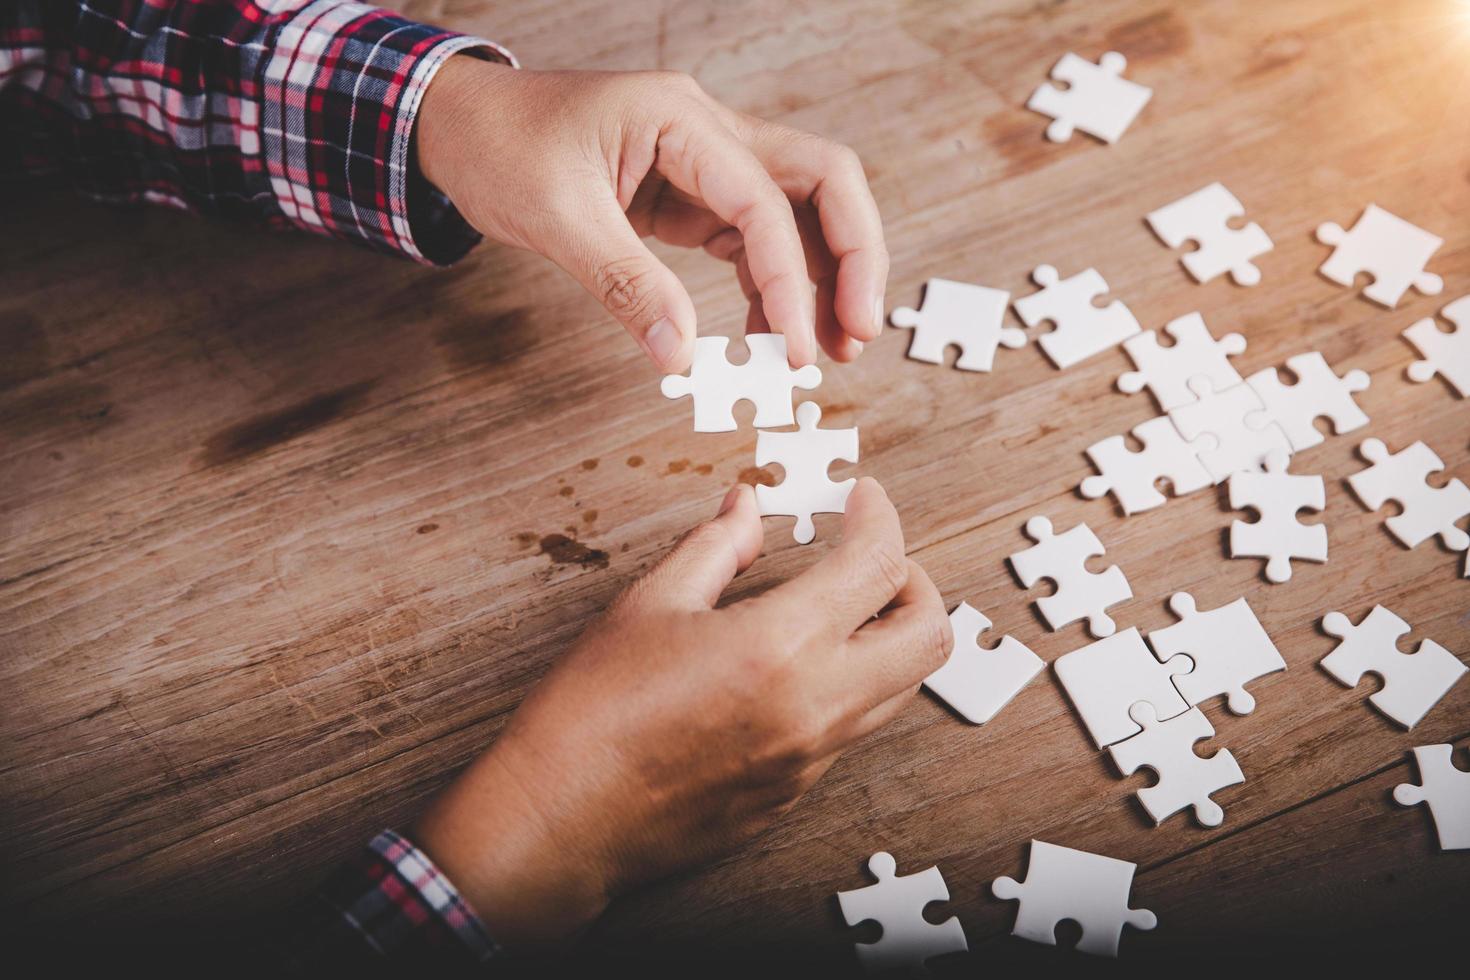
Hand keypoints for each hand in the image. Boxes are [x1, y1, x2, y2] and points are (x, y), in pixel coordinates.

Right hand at [412, 479, 949, 948]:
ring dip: (886, 640)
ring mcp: (810, 759)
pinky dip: (845, 687)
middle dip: (914, 583)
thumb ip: (718, 548)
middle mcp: (816, 706)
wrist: (560, 818)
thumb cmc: (593, 711)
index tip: (863, 500)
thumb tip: (748, 508)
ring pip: (898, 689)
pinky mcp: (793, 794)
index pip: (878, 565)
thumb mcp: (651, 604)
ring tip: (834, 611)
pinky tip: (789, 670)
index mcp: (781, 644)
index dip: (880, 518)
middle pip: (929, 637)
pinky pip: (850, 731)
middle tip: (871, 559)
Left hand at [416, 58, 888, 371]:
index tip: (795, 349)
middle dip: (852, 257)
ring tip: (826, 351)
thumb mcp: (556, 218)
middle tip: (857, 334)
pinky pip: (756, 238)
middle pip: (823, 180)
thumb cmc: (499, 147)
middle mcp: (708, 130)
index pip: (765, 198)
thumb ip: (624, 284)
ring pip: (799, 211)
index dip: (791, 280)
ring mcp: (706, 161)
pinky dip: (774, 287)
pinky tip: (771, 335)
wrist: (460, 125)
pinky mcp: (692, 195)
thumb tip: (681, 357)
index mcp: (678, 117)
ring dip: (823, 278)